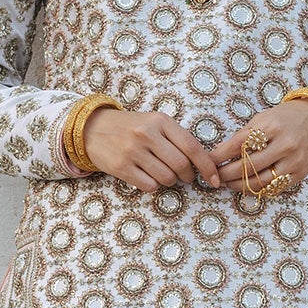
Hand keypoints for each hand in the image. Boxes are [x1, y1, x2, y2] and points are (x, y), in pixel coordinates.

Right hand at [82, 107, 221, 191]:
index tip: (214, 179)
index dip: (207, 166)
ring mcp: (133, 151)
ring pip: (166, 177)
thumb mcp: (154, 123)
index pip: (192, 147)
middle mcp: (147, 134)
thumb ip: (176, 138)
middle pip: (181, 165)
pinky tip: (147, 177)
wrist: (93, 128)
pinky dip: (154, 186)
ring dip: (170, 181)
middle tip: (186, 177)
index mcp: (160, 121)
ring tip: (163, 174)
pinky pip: (149, 185)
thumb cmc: (131, 127)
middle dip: (188, 176)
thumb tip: (202, 163)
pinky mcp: (121, 167)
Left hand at [204, 98, 307, 194]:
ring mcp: (293, 162)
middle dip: (225, 174)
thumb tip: (219, 153)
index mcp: (272, 126)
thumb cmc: (288, 118)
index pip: (238, 144)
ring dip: (238, 185)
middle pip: (247, 167)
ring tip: (226, 183)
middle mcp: (284, 145)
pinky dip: (256, 189)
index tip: (208, 161)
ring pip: (259, 182)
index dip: (219, 155)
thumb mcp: (265, 117)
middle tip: (213, 176)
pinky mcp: (298, 175)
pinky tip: (245, 186)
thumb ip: (245, 134)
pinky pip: (272, 188)